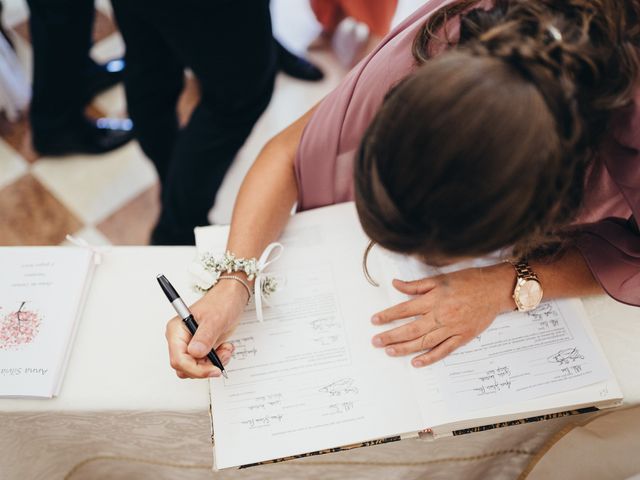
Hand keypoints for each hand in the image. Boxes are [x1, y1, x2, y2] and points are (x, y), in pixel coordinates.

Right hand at [165, 280, 248, 378]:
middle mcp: (180, 339)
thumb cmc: (221, 302)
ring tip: (225, 349)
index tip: (213, 369)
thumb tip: (195, 353)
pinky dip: (217, 360)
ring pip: (196, 368)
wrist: (232, 297)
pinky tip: (225, 348)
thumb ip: (205, 337)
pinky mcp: (201, 348)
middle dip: (205, 367)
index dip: (195, 369)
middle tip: (222, 356)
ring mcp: (191, 344)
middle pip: (185, 367)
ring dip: (213, 363)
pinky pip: (205, 364)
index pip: (179, 359)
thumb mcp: (215, 319)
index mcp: (176, 330)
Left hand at [371, 264, 514, 366]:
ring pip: (424, 342)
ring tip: (390, 352)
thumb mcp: (440, 278)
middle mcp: (441, 315)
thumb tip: (396, 285)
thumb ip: (417, 285)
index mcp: (434, 299)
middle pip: (411, 329)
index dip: (388, 315)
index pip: (405, 309)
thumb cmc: (469, 281)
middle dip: (391, 336)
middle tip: (376, 341)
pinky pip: (443, 350)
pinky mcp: (462, 337)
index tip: (375, 320)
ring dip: (405, 348)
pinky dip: (429, 358)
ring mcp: (452, 328)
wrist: (495, 289)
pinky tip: (416, 362)